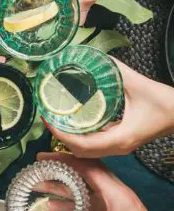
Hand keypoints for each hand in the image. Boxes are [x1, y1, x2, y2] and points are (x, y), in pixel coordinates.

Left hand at [47, 58, 173, 157]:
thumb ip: (117, 71)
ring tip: (57, 122)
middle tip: (49, 118)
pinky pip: (94, 146)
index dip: (61, 135)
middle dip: (60, 138)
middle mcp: (118, 148)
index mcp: (120, 138)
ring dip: (69, 140)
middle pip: (80, 152)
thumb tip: (95, 58)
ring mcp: (120, 148)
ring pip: (86, 152)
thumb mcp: (139, 85)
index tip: (48, 120)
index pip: (81, 144)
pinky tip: (74, 124)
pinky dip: (80, 138)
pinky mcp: (121, 144)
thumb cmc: (167, 103)